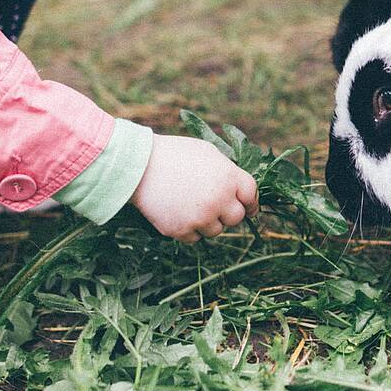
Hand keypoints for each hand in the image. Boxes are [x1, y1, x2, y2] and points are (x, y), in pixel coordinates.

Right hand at [130, 135, 258, 243]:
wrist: (139, 166)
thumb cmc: (174, 155)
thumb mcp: (208, 153)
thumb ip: (228, 171)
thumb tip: (241, 190)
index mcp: (229, 177)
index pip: (251, 196)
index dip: (250, 202)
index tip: (247, 206)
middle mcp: (219, 200)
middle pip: (237, 218)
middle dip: (228, 213)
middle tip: (213, 204)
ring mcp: (201, 218)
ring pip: (216, 231)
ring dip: (208, 222)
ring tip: (190, 204)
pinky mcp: (182, 231)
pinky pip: (195, 238)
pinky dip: (189, 229)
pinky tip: (177, 212)